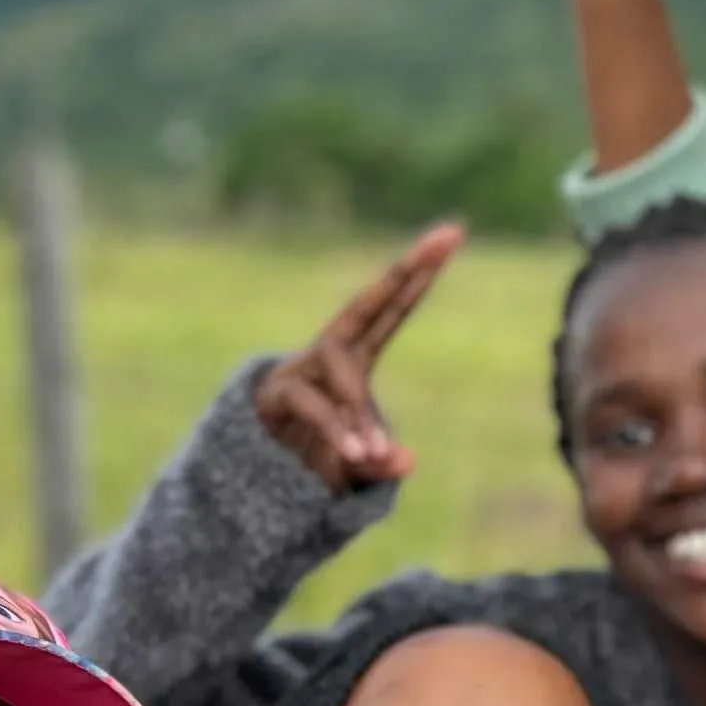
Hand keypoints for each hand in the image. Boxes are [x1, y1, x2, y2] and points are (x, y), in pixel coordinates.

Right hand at [252, 225, 464, 493]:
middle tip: (442, 240)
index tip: (451, 234)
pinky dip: (339, 430)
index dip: (419, 275)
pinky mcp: (279, 393)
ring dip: (362, 411)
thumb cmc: (313, 456)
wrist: (254, 472)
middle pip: (368, 303)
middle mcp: (331, 352)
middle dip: (404, 272)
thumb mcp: (358, 464)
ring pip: (344, 374)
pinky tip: (358, 453)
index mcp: (355, 357)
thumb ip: (380, 462)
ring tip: (374, 453)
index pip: (392, 310)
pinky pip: (315, 405)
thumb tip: (405, 461)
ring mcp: (304, 369)